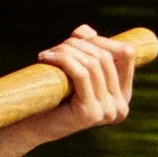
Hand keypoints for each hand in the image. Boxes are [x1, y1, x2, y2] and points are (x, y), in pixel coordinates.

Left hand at [24, 22, 137, 144]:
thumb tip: (86, 30)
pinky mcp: (90, 113)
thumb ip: (85, 48)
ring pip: (92, 64)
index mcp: (123, 95)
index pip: (127, 53)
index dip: (102, 40)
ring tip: (48, 53)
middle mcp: (121, 106)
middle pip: (105, 57)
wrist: (30, 125)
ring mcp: (108, 112)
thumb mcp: (73, 69)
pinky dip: (63, 59)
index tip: (76, 37)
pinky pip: (81, 74)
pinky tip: (45, 57)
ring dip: (67, 51)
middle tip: (55, 47)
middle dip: (78, 44)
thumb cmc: (52, 96)